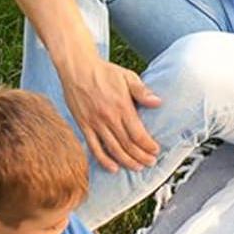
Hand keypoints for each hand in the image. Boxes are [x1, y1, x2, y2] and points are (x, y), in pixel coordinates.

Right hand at [57, 50, 161, 172]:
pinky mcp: (83, 125)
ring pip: (114, 149)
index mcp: (122, 106)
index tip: (155, 151)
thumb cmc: (103, 71)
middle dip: (142, 157)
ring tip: (137, 167)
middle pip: (128, 145)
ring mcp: (95, 122)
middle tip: (150, 162)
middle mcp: (108, 117)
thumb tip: (157, 102)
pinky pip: (94, 147)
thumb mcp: (127, 76)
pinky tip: (113, 168)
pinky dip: (104, 160)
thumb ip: (142, 91)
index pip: (138, 135)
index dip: (148, 146)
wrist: (76, 65)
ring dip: (127, 162)